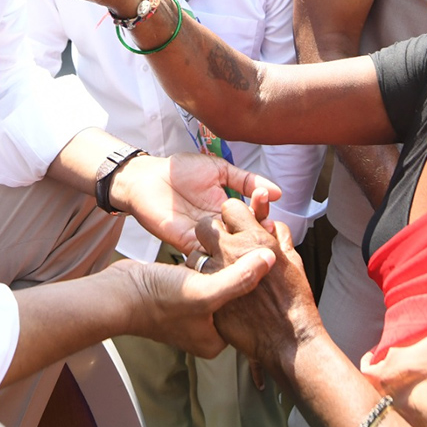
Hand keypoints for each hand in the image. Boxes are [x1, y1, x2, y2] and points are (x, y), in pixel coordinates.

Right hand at [109, 248, 274, 358]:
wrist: (116, 294)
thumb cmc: (156, 302)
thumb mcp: (204, 292)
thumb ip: (239, 279)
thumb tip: (270, 259)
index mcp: (215, 339)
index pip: (249, 312)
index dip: (262, 285)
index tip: (272, 258)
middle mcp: (206, 327)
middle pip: (236, 296)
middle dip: (245, 271)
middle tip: (259, 245)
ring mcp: (192, 309)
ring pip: (221, 281)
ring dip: (228, 261)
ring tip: (241, 239)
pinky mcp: (181, 291)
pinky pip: (205, 273)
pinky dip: (210, 258)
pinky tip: (215, 241)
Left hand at [114, 153, 280, 253]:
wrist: (148, 177)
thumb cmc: (181, 171)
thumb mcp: (220, 170)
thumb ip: (247, 180)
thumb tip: (277, 192)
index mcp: (228, 209)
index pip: (253, 217)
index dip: (263, 214)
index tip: (269, 208)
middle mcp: (220, 227)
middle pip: (245, 236)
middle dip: (258, 234)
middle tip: (266, 229)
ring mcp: (205, 238)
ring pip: (230, 250)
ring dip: (243, 249)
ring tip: (254, 243)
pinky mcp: (189, 245)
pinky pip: (209, 256)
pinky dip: (221, 256)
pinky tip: (232, 252)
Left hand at [196, 199, 321, 369]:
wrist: (287, 341)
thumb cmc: (294, 302)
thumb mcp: (293, 261)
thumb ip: (280, 237)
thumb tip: (270, 224)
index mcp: (255, 241)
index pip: (231, 208)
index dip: (233, 216)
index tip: (236, 225)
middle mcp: (233, 254)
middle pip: (207, 227)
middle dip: (212, 233)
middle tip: (222, 246)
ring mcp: (217, 276)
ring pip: (197, 254)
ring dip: (205, 259)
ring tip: (219, 271)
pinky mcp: (207, 298)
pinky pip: (194, 280)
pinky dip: (202, 281)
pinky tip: (215, 290)